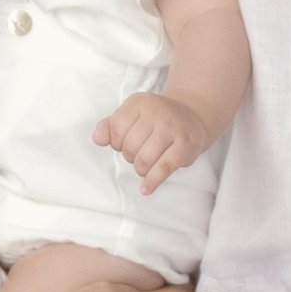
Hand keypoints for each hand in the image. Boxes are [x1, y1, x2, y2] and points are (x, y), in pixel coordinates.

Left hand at [94, 91, 209, 196]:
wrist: (193, 116)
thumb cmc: (157, 119)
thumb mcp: (133, 115)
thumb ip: (111, 126)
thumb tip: (97, 139)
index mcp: (140, 102)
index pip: (116, 128)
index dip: (116, 142)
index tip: (125, 143)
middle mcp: (156, 112)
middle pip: (129, 146)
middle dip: (130, 156)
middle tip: (139, 154)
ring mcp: (172, 128)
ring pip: (144, 159)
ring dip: (140, 169)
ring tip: (146, 165)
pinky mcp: (185, 146)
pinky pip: (162, 169)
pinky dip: (152, 182)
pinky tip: (146, 189)